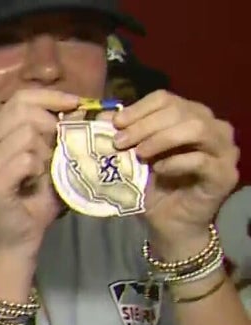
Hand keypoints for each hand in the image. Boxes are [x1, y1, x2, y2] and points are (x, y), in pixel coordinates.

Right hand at [0, 88, 82, 261]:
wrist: (17, 240)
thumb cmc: (34, 200)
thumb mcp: (48, 158)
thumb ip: (59, 133)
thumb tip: (83, 107)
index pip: (20, 98)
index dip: (51, 97)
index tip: (76, 104)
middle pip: (24, 111)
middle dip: (51, 127)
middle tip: (57, 150)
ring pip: (27, 135)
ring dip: (44, 153)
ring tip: (42, 172)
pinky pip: (26, 160)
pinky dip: (38, 171)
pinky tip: (33, 183)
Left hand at [114, 90, 239, 252]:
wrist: (168, 224)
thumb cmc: (152, 187)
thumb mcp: (133, 158)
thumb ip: (124, 136)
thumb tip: (101, 116)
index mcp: (190, 116)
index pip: (166, 98)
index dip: (139, 108)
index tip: (116, 123)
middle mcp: (213, 127)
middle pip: (181, 110)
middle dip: (146, 125)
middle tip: (121, 142)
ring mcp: (224, 150)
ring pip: (196, 128)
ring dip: (162, 138)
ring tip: (139, 154)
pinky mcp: (225, 175)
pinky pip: (202, 160)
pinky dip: (176, 162)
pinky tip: (159, 169)